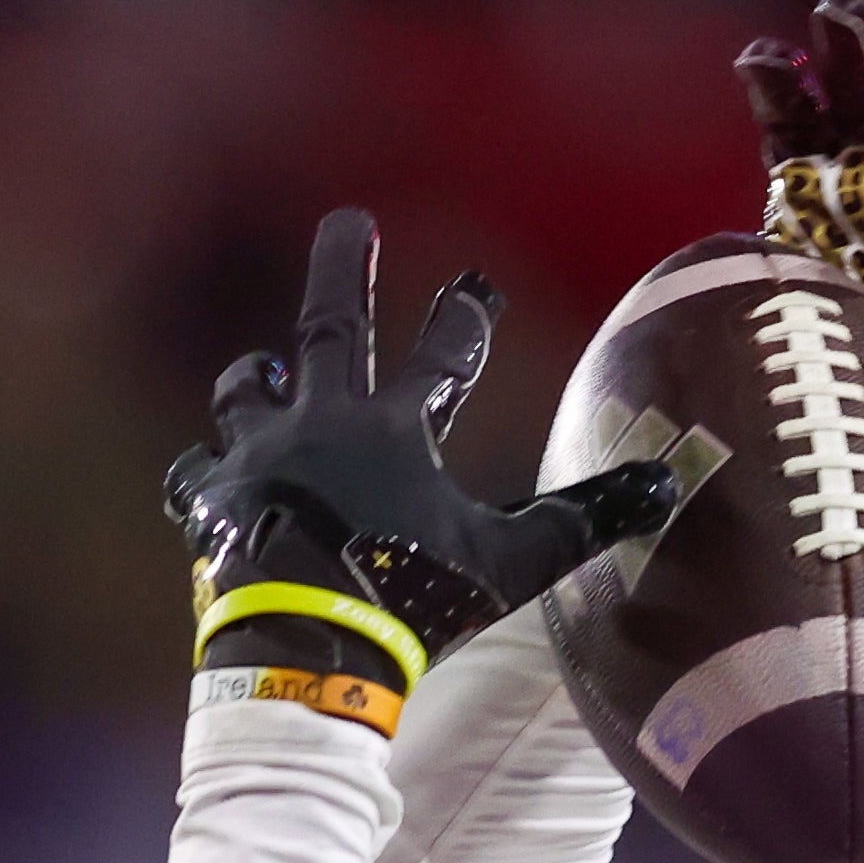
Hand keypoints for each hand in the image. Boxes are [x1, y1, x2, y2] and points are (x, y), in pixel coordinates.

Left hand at [166, 210, 680, 675]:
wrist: (305, 643)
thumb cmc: (409, 598)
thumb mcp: (508, 565)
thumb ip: (579, 524)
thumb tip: (663, 487)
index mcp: (395, 428)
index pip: (443, 355)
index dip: (466, 316)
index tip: (475, 286)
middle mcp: (322, 422)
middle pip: (330, 325)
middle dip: (342, 265)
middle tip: (349, 219)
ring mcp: (260, 455)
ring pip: (248, 391)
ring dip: (257, 375)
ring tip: (262, 368)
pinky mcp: (213, 499)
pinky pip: (200, 471)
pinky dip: (208, 469)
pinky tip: (210, 472)